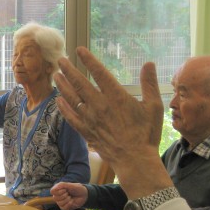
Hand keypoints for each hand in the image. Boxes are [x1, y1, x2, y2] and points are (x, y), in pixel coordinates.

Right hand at [50, 182, 88, 209]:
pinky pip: (64, 207)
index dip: (58, 191)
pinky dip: (69, 204)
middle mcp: (58, 196)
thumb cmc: (77, 188)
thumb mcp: (70, 185)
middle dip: (64, 195)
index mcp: (58, 189)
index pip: (52, 191)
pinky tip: (72, 201)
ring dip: (67, 200)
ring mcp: (60, 202)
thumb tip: (54, 188)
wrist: (84, 195)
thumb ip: (62, 185)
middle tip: (69, 193)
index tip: (65, 189)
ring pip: (59, 203)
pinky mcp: (64, 208)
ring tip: (70, 197)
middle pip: (55, 198)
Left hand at [55, 47, 172, 198]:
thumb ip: (149, 84)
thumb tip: (149, 63)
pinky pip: (71, 118)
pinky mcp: (87, 132)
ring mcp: (91, 119)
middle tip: (60, 60)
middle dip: (69, 70)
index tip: (80, 50)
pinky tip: (58, 101)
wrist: (134, 160)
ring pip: (72, 99)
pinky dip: (64, 108)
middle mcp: (100, 105)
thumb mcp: (154, 107)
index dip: (88, 60)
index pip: (99, 73)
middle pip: (80, 83)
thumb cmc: (146, 133)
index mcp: (116, 96)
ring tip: (56, 76)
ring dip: (63, 86)